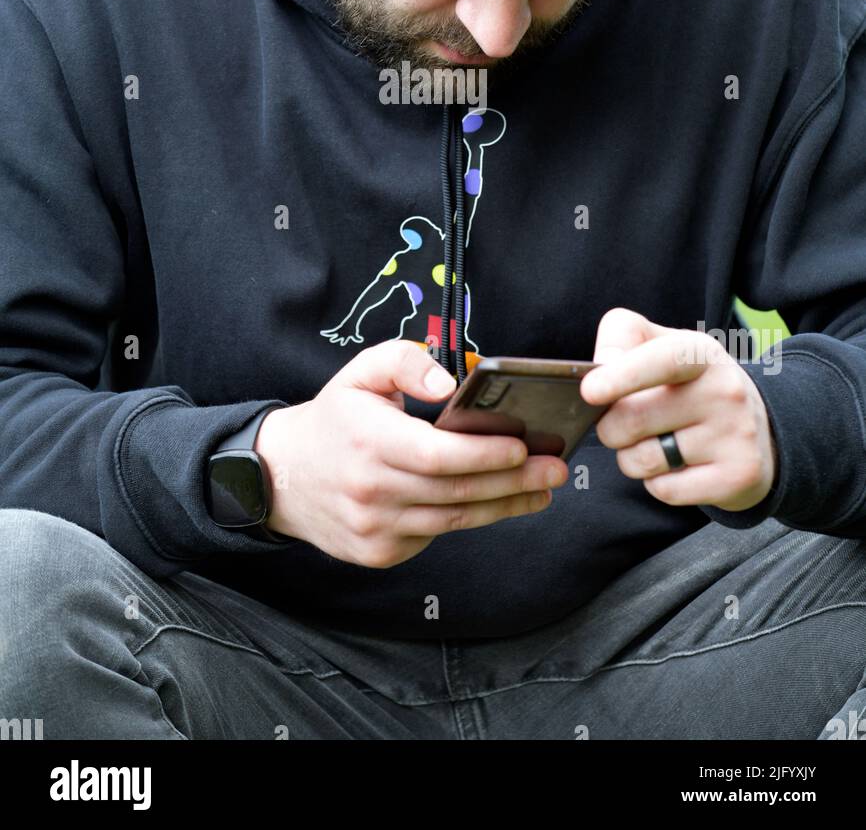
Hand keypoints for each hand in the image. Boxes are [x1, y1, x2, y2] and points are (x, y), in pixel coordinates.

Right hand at [254, 340, 568, 566]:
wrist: (282, 476)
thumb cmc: (335, 417)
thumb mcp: (362, 371)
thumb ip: (406, 361)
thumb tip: (450, 386)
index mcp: (369, 441)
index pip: (437, 455)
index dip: (484, 454)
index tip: (525, 446)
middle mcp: (371, 490)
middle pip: (455, 492)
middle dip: (514, 482)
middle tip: (557, 470)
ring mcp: (374, 528)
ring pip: (452, 521)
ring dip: (504, 506)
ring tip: (542, 490)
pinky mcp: (379, 553)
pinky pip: (434, 536)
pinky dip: (469, 520)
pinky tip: (498, 503)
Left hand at [579, 308, 778, 511]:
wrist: (761, 431)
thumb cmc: (692, 385)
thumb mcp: (665, 346)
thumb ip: (624, 339)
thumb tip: (600, 365)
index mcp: (702, 353)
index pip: (663, 359)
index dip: (622, 375)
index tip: (589, 391)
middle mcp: (725, 391)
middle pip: (631, 420)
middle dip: (610, 428)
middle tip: (625, 423)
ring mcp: (735, 435)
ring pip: (641, 460)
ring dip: (632, 457)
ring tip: (657, 444)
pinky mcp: (737, 477)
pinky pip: (664, 490)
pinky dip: (658, 483)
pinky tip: (678, 467)